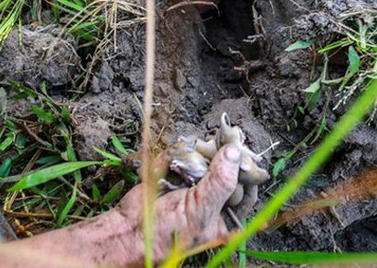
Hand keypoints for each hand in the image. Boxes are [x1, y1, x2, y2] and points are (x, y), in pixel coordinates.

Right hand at [112, 144, 241, 265]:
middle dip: (218, 155)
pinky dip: (178, 155)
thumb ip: (220, 182)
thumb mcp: (199, 211)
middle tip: (214, 142)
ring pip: (207, 157)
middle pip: (228, 166)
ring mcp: (196, 184)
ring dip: (195, 155)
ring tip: (181, 167)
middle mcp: (214, 199)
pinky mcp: (178, 173)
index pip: (247, 187)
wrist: (129, 231)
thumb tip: (234, 153)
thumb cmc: (166, 233)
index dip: (245, 166)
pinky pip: (186, 155)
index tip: (240, 147)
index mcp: (227, 215)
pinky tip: (169, 168)